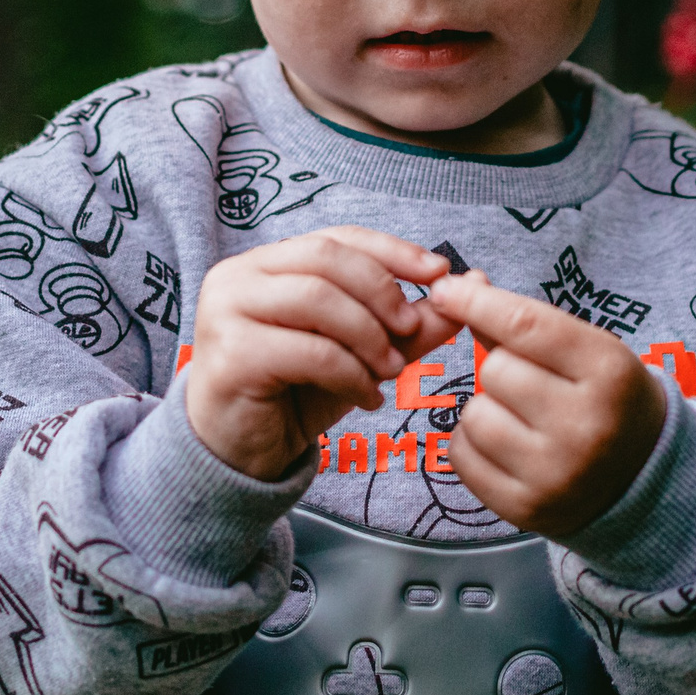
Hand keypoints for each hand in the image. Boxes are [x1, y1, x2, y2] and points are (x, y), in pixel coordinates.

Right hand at [185, 227, 453, 480]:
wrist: (239, 456)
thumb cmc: (293, 395)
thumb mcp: (359, 353)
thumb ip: (407, 322)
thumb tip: (469, 283)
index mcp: (265, 264)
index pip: (336, 238)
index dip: (391, 250)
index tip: (439, 271)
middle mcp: (238, 277)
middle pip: (326, 259)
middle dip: (381, 291)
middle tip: (410, 328)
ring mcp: (226, 312)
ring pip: (317, 299)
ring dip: (368, 335)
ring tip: (391, 369)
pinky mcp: (230, 356)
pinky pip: (308, 350)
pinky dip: (350, 372)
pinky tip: (366, 396)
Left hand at [424, 270, 666, 538]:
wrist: (643, 477)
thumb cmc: (607, 398)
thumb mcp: (589, 350)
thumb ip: (525, 321)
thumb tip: (457, 289)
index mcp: (608, 372)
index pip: (525, 325)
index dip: (476, 303)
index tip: (445, 290)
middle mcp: (584, 425)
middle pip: (496, 370)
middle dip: (502, 367)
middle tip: (531, 382)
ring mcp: (555, 473)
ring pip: (474, 414)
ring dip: (486, 407)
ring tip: (520, 417)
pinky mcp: (525, 507)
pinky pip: (461, 455)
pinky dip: (472, 443)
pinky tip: (506, 445)